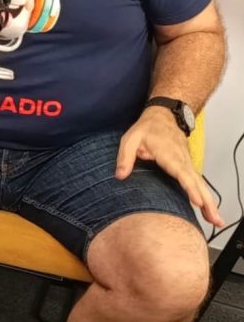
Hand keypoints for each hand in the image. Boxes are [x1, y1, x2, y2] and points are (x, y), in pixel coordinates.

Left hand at [115, 107, 222, 226]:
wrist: (164, 115)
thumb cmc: (147, 128)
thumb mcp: (130, 138)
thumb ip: (125, 157)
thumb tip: (120, 176)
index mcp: (168, 154)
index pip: (181, 173)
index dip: (189, 187)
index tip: (198, 201)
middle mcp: (182, 160)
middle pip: (197, 183)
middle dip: (207, 202)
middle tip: (215, 220)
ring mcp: (187, 163)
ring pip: (201, 184)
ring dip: (210, 202)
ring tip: (216, 221)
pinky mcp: (188, 166)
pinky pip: (198, 183)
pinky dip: (205, 196)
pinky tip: (208, 209)